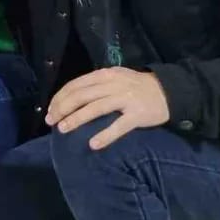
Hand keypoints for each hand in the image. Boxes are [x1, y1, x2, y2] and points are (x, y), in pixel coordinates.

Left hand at [45, 67, 168, 149]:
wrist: (169, 92)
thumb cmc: (136, 87)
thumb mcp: (115, 78)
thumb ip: (96, 85)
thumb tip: (71, 98)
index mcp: (104, 74)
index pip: (76, 85)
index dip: (60, 98)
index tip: (50, 110)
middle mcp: (113, 84)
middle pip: (81, 95)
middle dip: (62, 108)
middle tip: (51, 122)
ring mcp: (126, 99)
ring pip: (95, 108)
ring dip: (77, 119)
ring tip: (63, 130)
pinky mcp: (138, 115)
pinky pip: (119, 126)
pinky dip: (105, 135)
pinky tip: (93, 144)